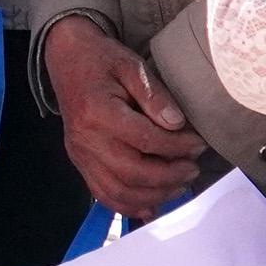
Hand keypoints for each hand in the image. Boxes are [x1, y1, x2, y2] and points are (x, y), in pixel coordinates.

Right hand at [45, 15, 204, 220]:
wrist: (65, 59)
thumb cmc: (101, 59)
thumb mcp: (131, 65)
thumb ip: (154, 95)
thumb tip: (177, 124)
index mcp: (98, 111)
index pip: (145, 140)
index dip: (177, 146)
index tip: (199, 144)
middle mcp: (85, 139)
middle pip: (133, 173)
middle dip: (170, 176)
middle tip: (193, 169)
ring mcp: (80, 154)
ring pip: (119, 191)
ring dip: (153, 196)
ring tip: (179, 186)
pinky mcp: (80, 163)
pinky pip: (103, 195)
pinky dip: (129, 206)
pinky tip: (152, 205)